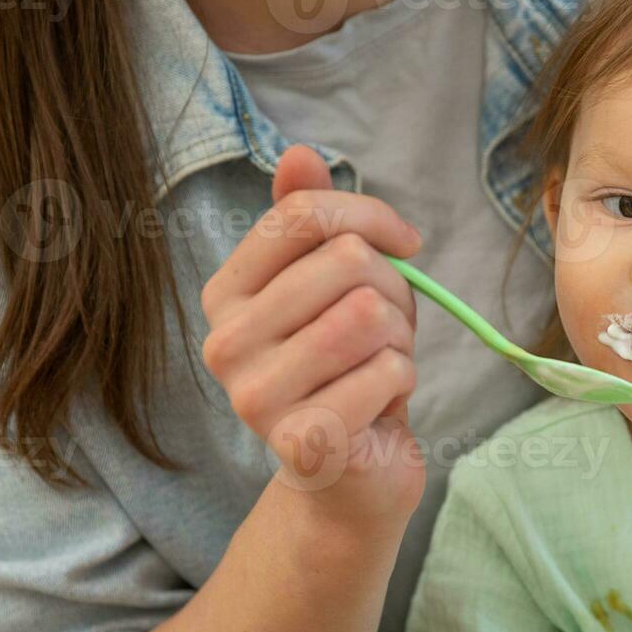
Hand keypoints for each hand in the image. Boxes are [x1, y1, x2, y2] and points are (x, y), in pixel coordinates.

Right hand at [199, 144, 426, 526]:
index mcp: (225, 295)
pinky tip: (379, 407)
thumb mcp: (336, 288)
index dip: (372, 218)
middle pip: (346, 262)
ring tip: (381, 368)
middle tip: (387, 332)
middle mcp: (226, 343)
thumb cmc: (349, 371)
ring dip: (400, 340)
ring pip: (372, 315)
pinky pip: (389, 371)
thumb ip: (310, 222)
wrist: (351, 478)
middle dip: (393, 292)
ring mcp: (256, 397)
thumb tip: (298, 153)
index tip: (406, 245)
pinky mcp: (302, 441)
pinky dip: (404, 382)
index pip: (301, 216)